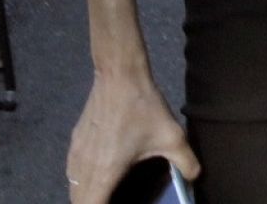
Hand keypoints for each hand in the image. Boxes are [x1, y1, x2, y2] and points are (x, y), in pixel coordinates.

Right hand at [65, 74, 198, 203]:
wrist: (119, 75)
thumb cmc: (143, 107)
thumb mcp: (172, 137)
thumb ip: (186, 162)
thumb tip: (194, 177)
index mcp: (105, 171)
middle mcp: (85, 165)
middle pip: (78, 199)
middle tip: (110, 202)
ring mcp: (77, 151)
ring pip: (72, 185)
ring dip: (84, 195)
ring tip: (102, 196)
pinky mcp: (75, 139)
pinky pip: (71, 170)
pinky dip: (79, 180)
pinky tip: (94, 176)